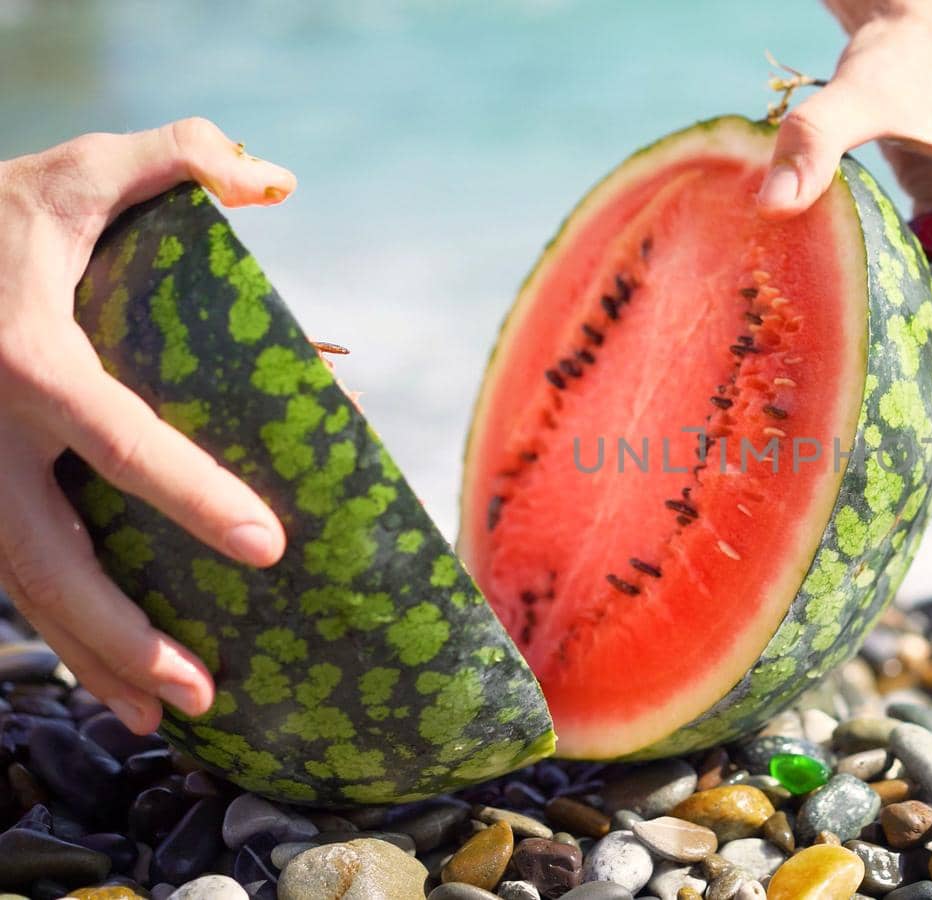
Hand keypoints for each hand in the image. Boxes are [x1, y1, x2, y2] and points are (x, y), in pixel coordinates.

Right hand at [0, 119, 294, 733]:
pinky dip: (62, 640)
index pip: (121, 442)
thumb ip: (178, 157)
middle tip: (206, 688)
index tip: (269, 544)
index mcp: (30, 360)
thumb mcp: (75, 168)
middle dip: (126, 634)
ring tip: (170, 717)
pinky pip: (12, 582)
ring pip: (23, 592)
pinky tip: (117, 686)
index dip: (194, 496)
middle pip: (52, 560)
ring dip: (94, 660)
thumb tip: (277, 181)